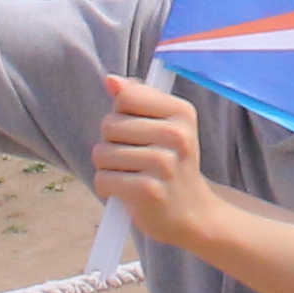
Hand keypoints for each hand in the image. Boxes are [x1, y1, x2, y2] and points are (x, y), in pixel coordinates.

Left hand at [86, 74, 222, 258]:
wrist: (191, 212)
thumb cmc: (169, 163)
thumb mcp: (164, 125)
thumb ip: (137, 98)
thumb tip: (110, 80)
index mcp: (182, 113)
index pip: (126, 97)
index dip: (121, 114)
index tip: (136, 131)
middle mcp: (177, 135)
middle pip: (109, 125)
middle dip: (111, 143)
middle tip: (134, 158)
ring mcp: (164, 164)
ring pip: (102, 153)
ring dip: (107, 167)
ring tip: (130, 175)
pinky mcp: (148, 191)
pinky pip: (103, 179)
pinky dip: (106, 188)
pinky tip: (125, 192)